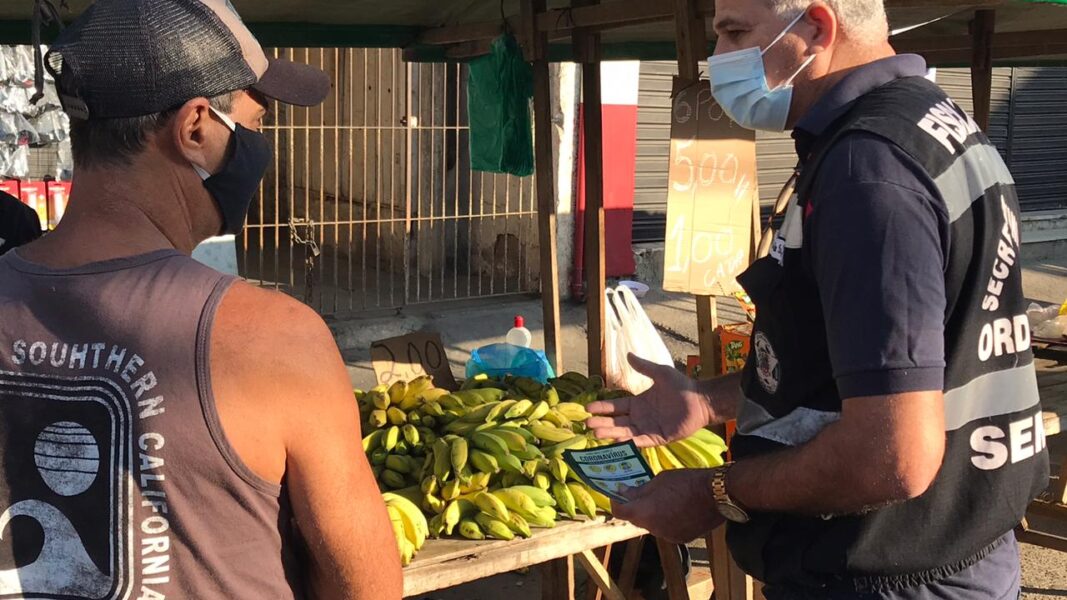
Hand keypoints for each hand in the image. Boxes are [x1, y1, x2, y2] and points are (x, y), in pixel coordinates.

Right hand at [587, 354, 715, 446]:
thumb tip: (628, 354)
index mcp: (639, 403)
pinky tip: (617, 442)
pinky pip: (641, 442)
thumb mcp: (659, 373)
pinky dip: (629, 443)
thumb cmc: (681, 386)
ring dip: (611, 434)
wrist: (700, 399)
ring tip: (595, 433)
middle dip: (601, 423)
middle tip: (587, 424)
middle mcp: (641, 417)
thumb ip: (643, 367)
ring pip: (625, 433)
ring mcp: (648, 429)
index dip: (602, 407)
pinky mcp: (658, 438)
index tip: (588, 408)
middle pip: (616, 422)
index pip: (616, 407)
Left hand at [611, 469, 724, 543]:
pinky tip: (677, 510)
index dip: (616, 502)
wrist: (716, 494)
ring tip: (664, 500)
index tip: (618, 494)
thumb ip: (639, 490)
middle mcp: (653, 528)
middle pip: (636, 520)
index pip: (620, 512)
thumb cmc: (686, 482)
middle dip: (636, 508)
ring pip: (653, 525)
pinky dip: (667, 521)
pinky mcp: (681, 539)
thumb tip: (623, 492)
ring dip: (653, 515)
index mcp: (645, 512)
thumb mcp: (659, 480)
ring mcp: (668, 536)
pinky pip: (667, 530)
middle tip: (641, 493)